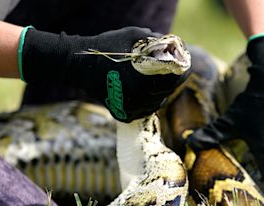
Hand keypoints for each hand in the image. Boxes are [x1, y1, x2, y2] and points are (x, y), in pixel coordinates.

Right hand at [19, 27, 187, 121]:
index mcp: (144, 78)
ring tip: (159, 83)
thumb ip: (154, 39)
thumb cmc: (106, 48)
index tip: (183, 67)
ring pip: (156, 104)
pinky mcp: (122, 113)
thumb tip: (170, 43)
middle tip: (173, 74)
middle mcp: (139, 97)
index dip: (182, 72)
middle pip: (167, 92)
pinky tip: (148, 94)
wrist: (79, 65)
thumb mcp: (132, 35)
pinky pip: (143, 112)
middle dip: (172, 82)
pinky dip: (148, 104)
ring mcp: (130, 107)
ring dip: (161, 94)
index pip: (175, 80)